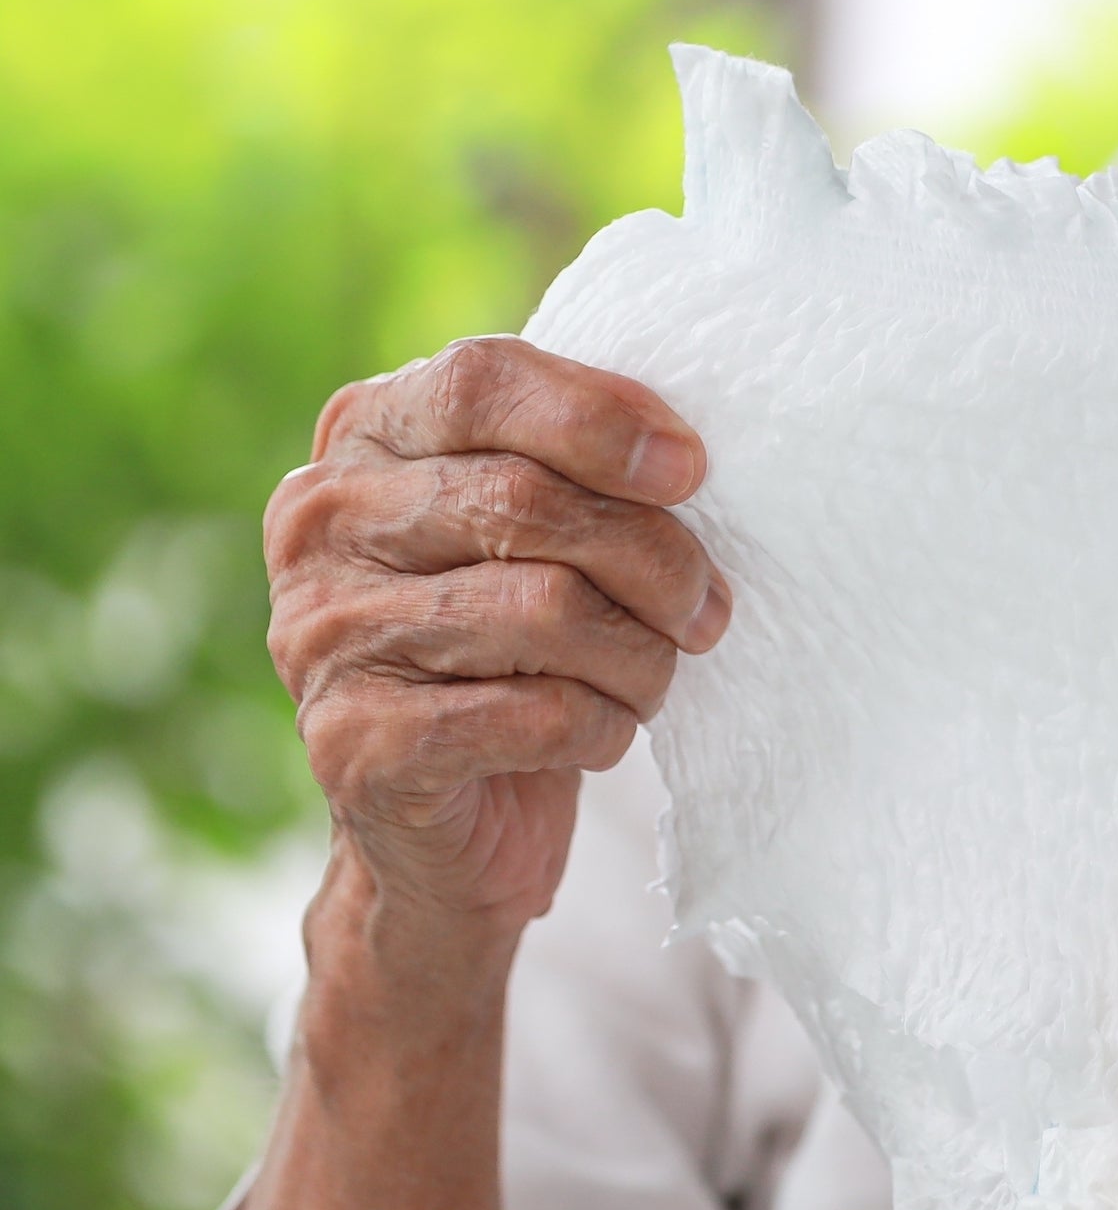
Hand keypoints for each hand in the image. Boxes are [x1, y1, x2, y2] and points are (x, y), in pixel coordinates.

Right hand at [263, 336, 728, 938]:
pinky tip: (602, 733)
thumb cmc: (514, 651)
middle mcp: (320, 525)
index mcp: (362, 438)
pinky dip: (602, 726)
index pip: (481, 381)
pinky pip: (534, 714)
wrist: (445, 828)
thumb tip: (682, 453)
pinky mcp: (355, 742)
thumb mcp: (535, 534)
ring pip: (545, 610)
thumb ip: (571, 468)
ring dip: (639, 654)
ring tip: (653, 676)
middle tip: (706, 610)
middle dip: (654, 558)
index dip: (602, 417)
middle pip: (527, 499)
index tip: (692, 470)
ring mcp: (322, 634)